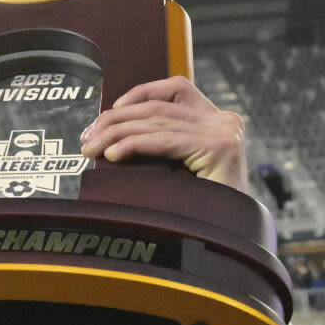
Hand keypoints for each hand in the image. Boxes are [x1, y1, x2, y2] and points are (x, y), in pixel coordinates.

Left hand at [81, 78, 249, 194]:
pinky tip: (114, 154)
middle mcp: (224, 119)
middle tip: (89, 136)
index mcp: (217, 120)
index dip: (139, 94)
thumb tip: (116, 137)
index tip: (109, 111)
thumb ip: (164, 147)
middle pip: (159, 107)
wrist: (236, 235)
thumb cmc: (205, 210)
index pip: (174, 90)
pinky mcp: (219, 147)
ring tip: (94, 148)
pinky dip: (134, 145)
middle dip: (117, 120)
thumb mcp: (184, 168)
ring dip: (117, 134)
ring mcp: (224, 131)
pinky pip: (165, 140)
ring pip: (158, 122)